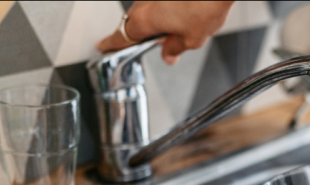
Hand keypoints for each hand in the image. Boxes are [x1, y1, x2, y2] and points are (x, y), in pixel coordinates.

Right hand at [96, 1, 233, 64]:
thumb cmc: (205, 5)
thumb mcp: (192, 40)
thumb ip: (175, 48)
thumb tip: (168, 55)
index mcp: (145, 20)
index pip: (121, 37)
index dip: (111, 44)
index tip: (103, 46)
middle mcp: (144, 2)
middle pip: (134, 22)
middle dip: (143, 34)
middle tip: (157, 43)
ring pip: (147, 9)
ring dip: (157, 20)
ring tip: (179, 27)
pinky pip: (158, 1)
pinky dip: (166, 7)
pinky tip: (184, 11)